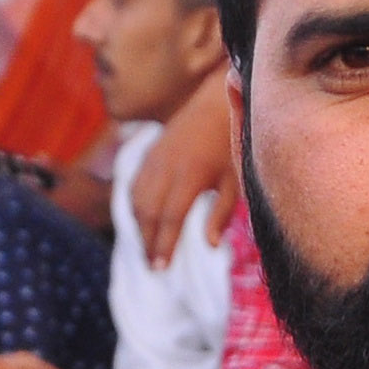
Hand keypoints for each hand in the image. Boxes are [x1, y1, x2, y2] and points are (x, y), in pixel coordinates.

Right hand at [132, 81, 234, 263]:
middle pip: (149, 213)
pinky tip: (142, 222)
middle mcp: (166, 167)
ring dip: (140, 227)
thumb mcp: (234, 179)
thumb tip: (209, 245)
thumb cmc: (230, 143)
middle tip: (153, 267)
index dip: (164, 244)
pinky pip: (134, 185)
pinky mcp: (149, 153)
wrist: (214, 101)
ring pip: (137, 199)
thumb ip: (221, 212)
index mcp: (190, 175)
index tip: (161, 268)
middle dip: (149, 242)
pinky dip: (134, 207)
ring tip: (148, 250)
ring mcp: (154, 159)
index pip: (171, 218)